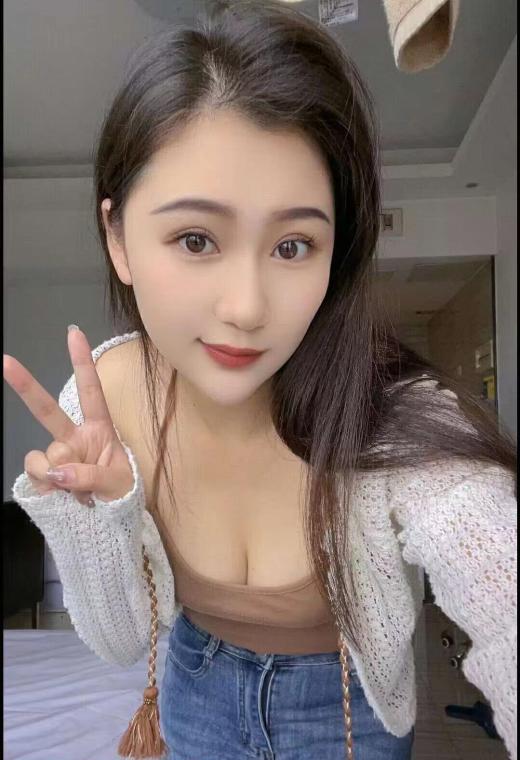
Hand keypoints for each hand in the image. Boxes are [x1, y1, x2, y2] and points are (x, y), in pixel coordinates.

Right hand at [3, 327, 133, 505]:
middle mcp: (74, 437)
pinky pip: (37, 475)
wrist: (109, 519)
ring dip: (61, 477)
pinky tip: (65, 496)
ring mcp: (57, 455)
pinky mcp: (43, 475)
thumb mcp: (118, 484)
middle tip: (5, 362)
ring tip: (81, 492)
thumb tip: (59, 471)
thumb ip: (92, 475)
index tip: (74, 333)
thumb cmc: (120, 492)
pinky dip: (49, 487)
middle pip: (47, 410)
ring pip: (45, 457)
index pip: (91, 392)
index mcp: (99, 429)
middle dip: (25, 386)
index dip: (82, 363)